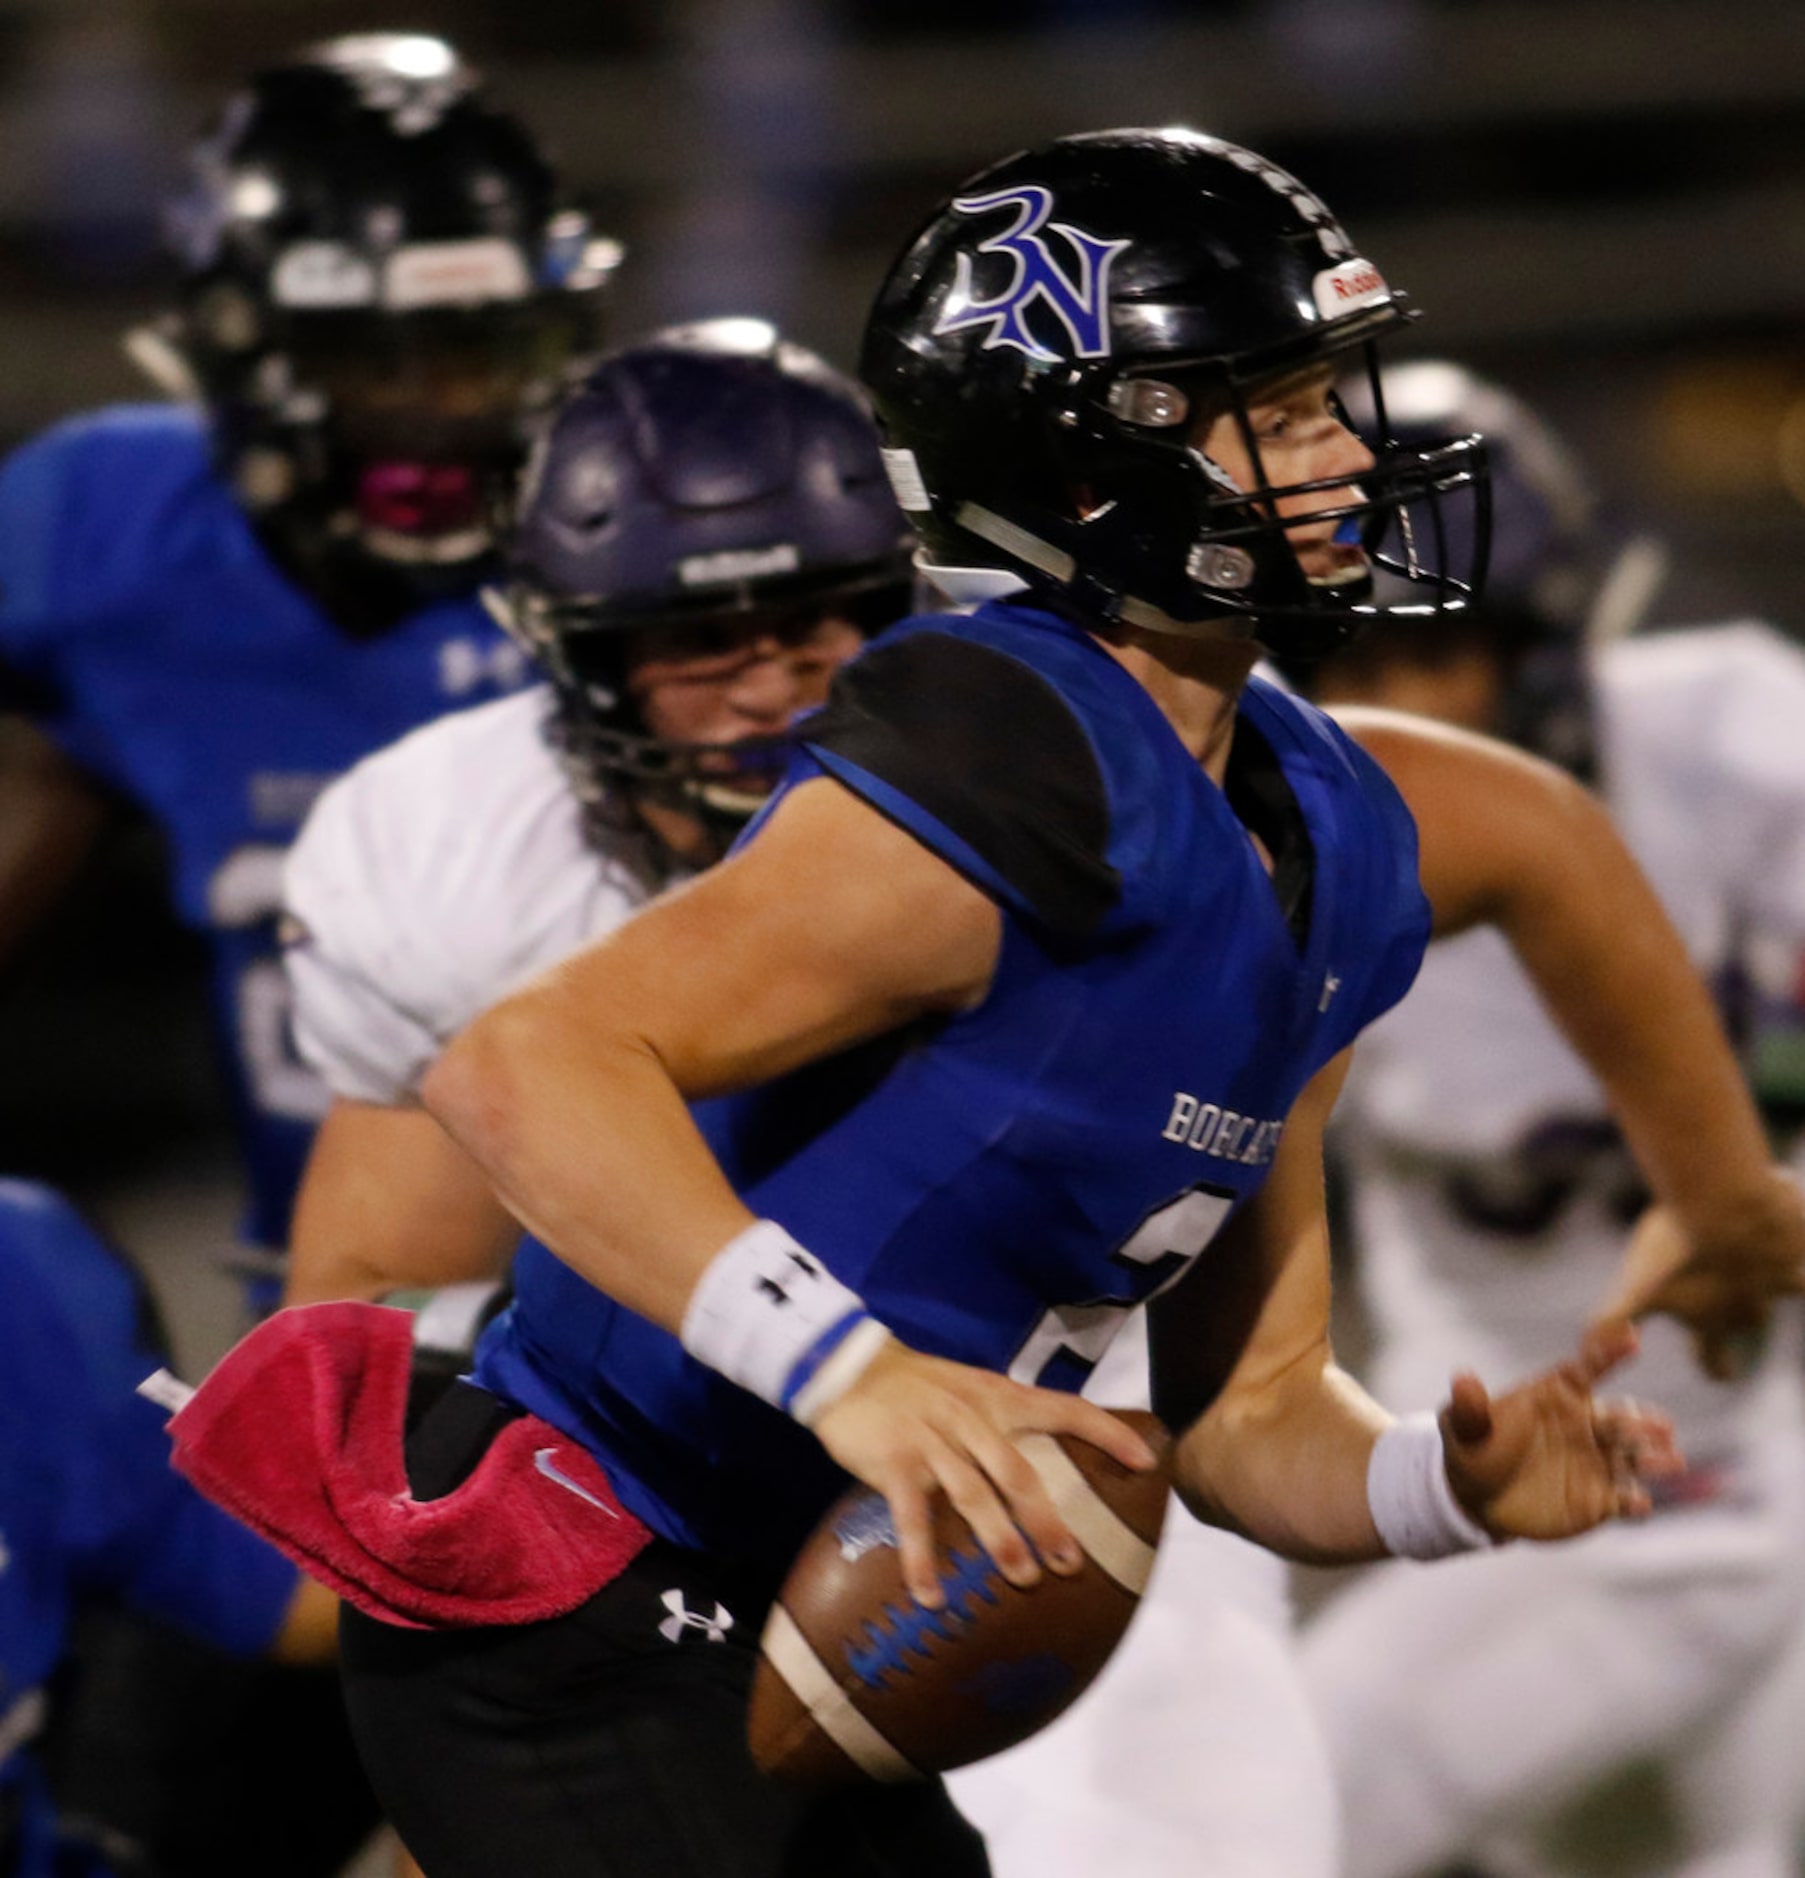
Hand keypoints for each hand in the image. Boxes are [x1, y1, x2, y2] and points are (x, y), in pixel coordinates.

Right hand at [808, 1338, 1159, 1607]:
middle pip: (1019, 1472)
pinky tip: (932, 1597)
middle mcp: (971, 1419)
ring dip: (1000, 1539)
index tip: (1146, 1462)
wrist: (849, 1367)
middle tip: (1072, 1564)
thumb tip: (1043, 1471)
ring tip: (1023, 1579)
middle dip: (1048, 1520)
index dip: (1106, 1433)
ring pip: (974, 1494)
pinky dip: (922, 1559)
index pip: (1064, 1408)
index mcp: (997, 1397)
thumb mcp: (969, 1389)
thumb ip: (1002, 1422)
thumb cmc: (917, 1386)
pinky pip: (912, 1517)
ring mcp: (932, 1441)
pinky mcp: (894, 1462)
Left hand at [1438, 1320, 1681, 1541]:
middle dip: (1643, 1421)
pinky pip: (1624, 1500)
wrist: (1475, 1500)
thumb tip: (1460, 1377)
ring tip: (1670, 1460)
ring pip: (1633, 1457)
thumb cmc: (1473, 1450)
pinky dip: (1636, 1502)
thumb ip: (1470, 1406)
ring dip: (1653, 1457)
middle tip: (1662, 1427)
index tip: (1632, 1337)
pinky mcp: (1599, 1500)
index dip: (1608, 1352)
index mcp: (1556, 1396)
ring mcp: (1595, 1462)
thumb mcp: (1464, 1427)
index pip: (1587, 1369)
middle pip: (1620, 1418)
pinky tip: (1640, 1503)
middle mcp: (1584, 1425)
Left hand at [1590, 1168, 1804, 1379]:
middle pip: (1749, 1319)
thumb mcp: (1636, 1286)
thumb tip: (1585, 1351)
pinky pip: (1801, 1245)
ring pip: (1786, 1282)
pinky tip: (1788, 1218)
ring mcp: (1783, 1277)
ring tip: (1763, 1256)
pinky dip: (1796, 1234)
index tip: (1721, 1375)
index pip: (1713, 1359)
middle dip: (1741, 1312)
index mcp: (1714, 1322)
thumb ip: (1613, 1320)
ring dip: (1776, 1272)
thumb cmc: (1678, 1250)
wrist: (1730, 1210)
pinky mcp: (1800, 1246)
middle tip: (1732, 1296)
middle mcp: (1753, 1308)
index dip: (1717, 1368)